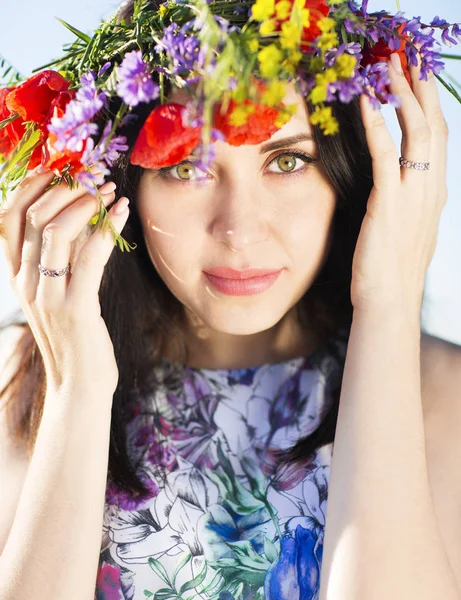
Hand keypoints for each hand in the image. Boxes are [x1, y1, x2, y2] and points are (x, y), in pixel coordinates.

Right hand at [0, 167, 129, 396]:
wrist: (79, 387)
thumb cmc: (75, 339)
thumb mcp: (58, 295)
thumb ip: (60, 260)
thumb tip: (80, 218)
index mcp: (17, 277)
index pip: (8, 218)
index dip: (31, 186)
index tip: (59, 169)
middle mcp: (25, 284)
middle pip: (33, 216)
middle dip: (65, 189)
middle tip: (95, 179)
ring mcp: (47, 296)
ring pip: (56, 231)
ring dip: (87, 204)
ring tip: (111, 193)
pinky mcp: (75, 308)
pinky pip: (90, 257)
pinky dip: (107, 229)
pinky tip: (123, 214)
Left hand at [352, 51, 447, 318]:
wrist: (387, 304)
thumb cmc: (389, 272)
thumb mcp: (405, 231)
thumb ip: (404, 203)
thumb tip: (393, 187)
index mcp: (435, 194)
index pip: (437, 137)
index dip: (429, 103)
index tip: (418, 76)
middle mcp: (432, 189)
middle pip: (434, 124)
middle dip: (423, 86)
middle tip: (410, 54)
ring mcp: (414, 196)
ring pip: (417, 131)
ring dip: (403, 93)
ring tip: (389, 63)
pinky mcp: (389, 204)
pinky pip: (386, 154)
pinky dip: (376, 124)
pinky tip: (365, 101)